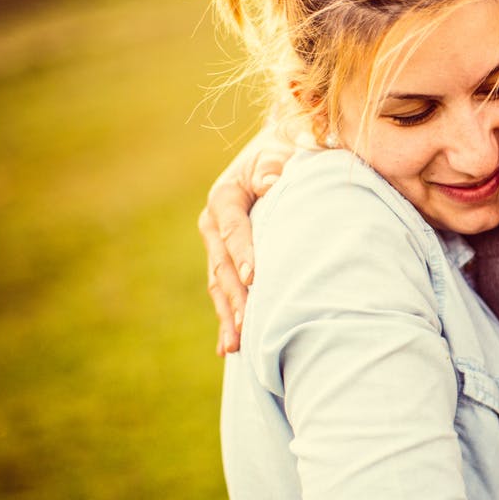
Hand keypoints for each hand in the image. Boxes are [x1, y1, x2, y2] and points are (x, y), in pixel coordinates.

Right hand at [199, 126, 294, 354]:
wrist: (277, 153)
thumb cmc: (285, 151)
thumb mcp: (279, 151)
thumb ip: (275, 166)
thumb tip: (271, 183)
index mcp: (224, 196)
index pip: (233, 228)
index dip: (243, 252)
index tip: (254, 277)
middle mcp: (213, 223)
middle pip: (222, 265)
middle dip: (235, 296)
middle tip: (248, 324)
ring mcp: (216, 245)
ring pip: (219, 284)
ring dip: (228, 315)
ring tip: (236, 346)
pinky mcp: (226, 260)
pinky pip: (223, 291)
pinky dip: (227, 317)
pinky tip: (229, 348)